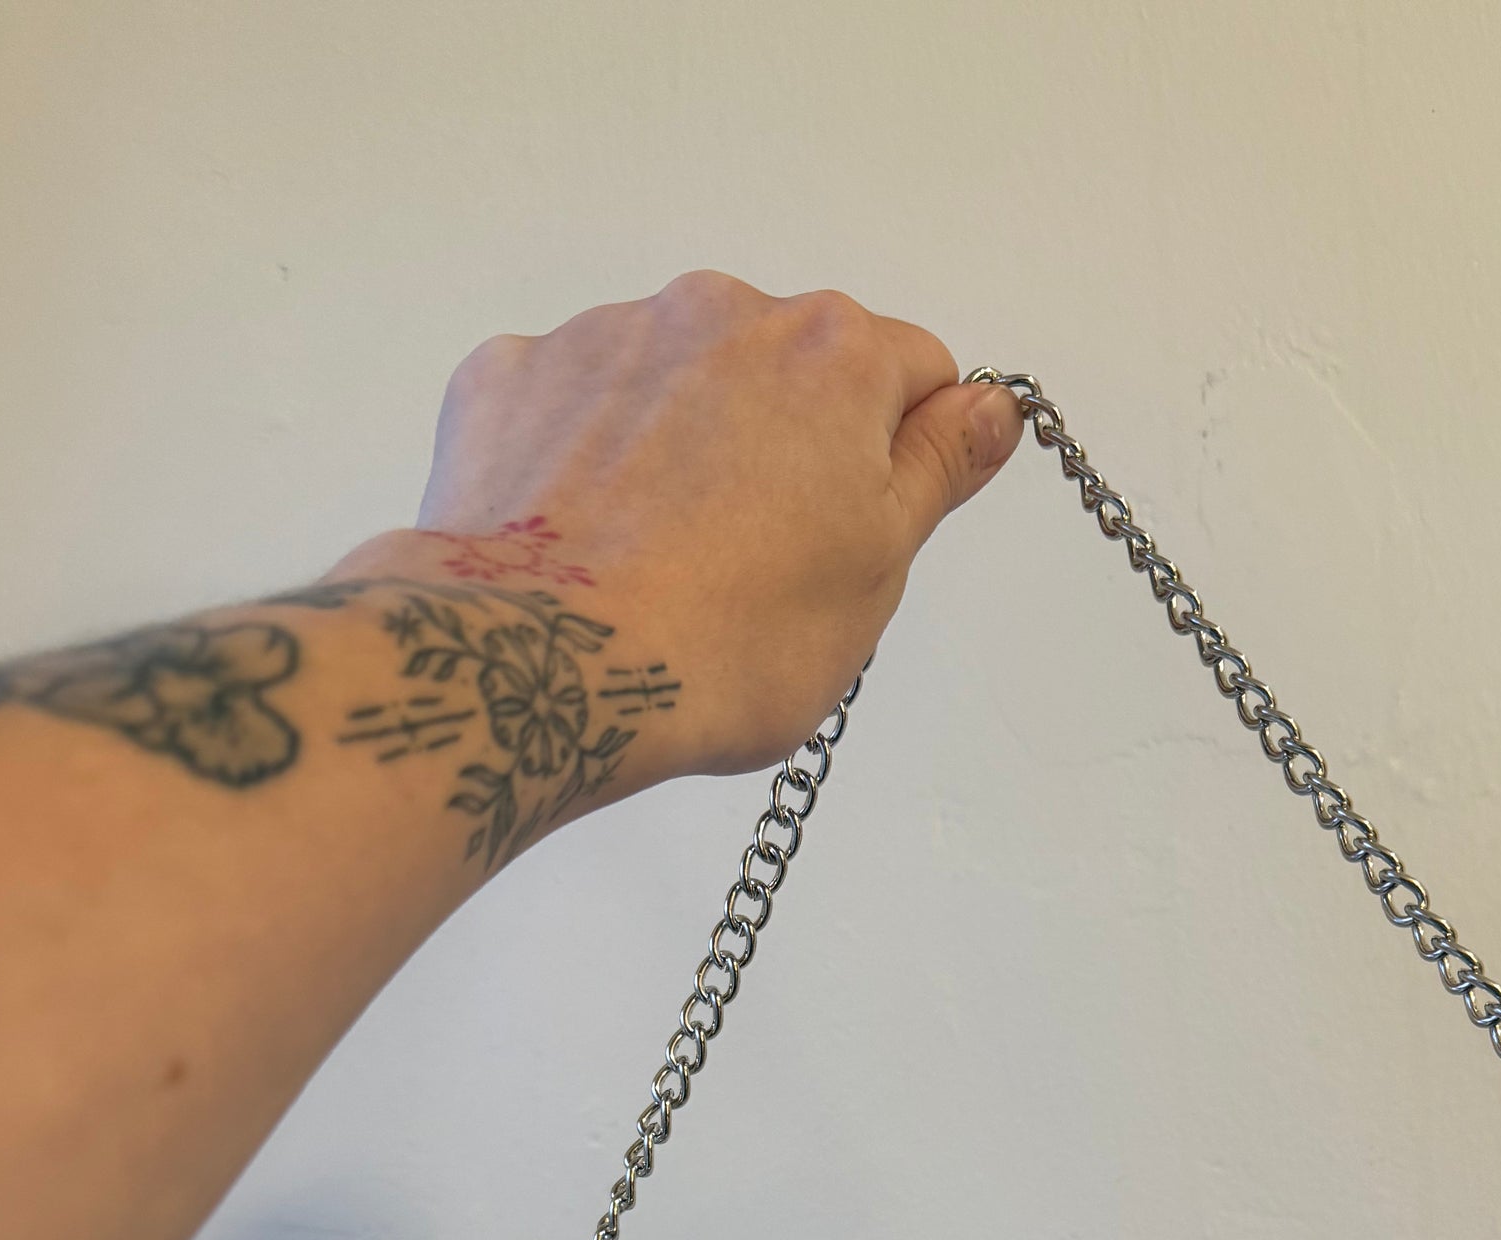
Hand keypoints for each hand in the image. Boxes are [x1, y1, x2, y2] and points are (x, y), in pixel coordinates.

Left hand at [328, 273, 1023, 787]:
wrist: (545, 668)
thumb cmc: (732, 638)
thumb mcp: (877, 567)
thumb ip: (936, 466)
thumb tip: (990, 404)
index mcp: (831, 353)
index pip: (911, 374)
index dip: (902, 455)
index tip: (862, 533)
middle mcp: (720, 310)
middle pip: (787, 368)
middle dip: (787, 444)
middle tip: (761, 565)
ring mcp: (605, 336)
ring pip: (676, 379)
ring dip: (685, 445)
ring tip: (662, 561)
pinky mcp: (510, 377)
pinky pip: (574, 402)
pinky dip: (587, 455)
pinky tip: (585, 539)